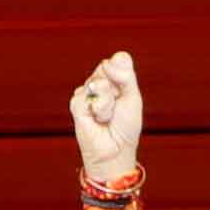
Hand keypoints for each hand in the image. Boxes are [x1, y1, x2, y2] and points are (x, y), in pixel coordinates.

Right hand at [70, 50, 143, 180]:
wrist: (115, 150)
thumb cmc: (126, 127)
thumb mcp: (133, 98)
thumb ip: (125, 76)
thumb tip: (106, 61)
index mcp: (115, 78)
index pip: (119, 59)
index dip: (124, 71)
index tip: (127, 91)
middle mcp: (99, 82)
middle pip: (107, 67)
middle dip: (117, 88)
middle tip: (118, 106)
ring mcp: (87, 92)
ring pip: (98, 81)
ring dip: (108, 102)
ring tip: (108, 116)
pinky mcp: (76, 104)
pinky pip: (88, 95)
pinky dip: (98, 109)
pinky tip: (98, 120)